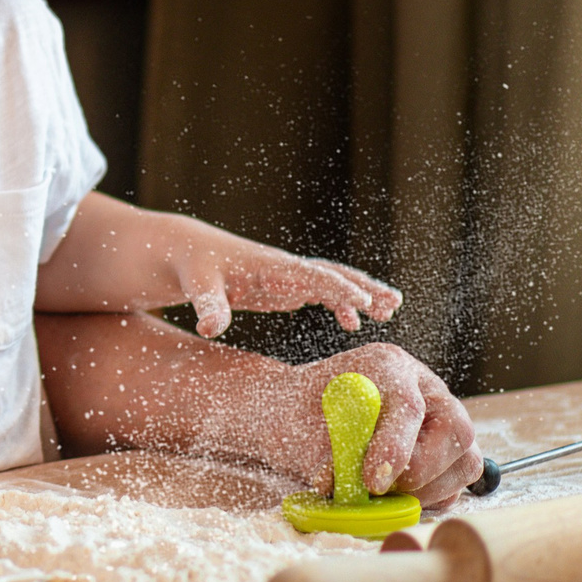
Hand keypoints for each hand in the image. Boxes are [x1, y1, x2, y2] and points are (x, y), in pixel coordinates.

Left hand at [162, 222, 400, 338]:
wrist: (188, 252)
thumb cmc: (193, 267)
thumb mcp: (197, 286)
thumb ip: (208, 306)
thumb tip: (209, 330)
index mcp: (269, 266)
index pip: (309, 274)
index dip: (336, 286)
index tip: (362, 300)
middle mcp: (284, 268)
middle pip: (331, 274)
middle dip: (363, 286)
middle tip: (393, 303)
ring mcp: (287, 276)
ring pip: (332, 281)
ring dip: (361, 293)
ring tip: (390, 310)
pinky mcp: (284, 286)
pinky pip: (321, 292)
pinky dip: (340, 304)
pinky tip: (353, 324)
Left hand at [245, 343, 482, 509]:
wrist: (301, 416)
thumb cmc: (302, 417)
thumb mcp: (305, 427)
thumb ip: (330, 452)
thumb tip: (346, 487)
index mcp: (387, 366)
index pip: (406, 404)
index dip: (394, 447)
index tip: (373, 481)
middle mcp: (425, 387)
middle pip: (455, 430)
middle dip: (419, 470)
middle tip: (379, 490)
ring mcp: (442, 418)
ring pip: (465, 460)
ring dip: (426, 490)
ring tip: (382, 493)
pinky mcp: (447, 452)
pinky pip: (456, 483)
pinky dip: (430, 498)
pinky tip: (395, 494)